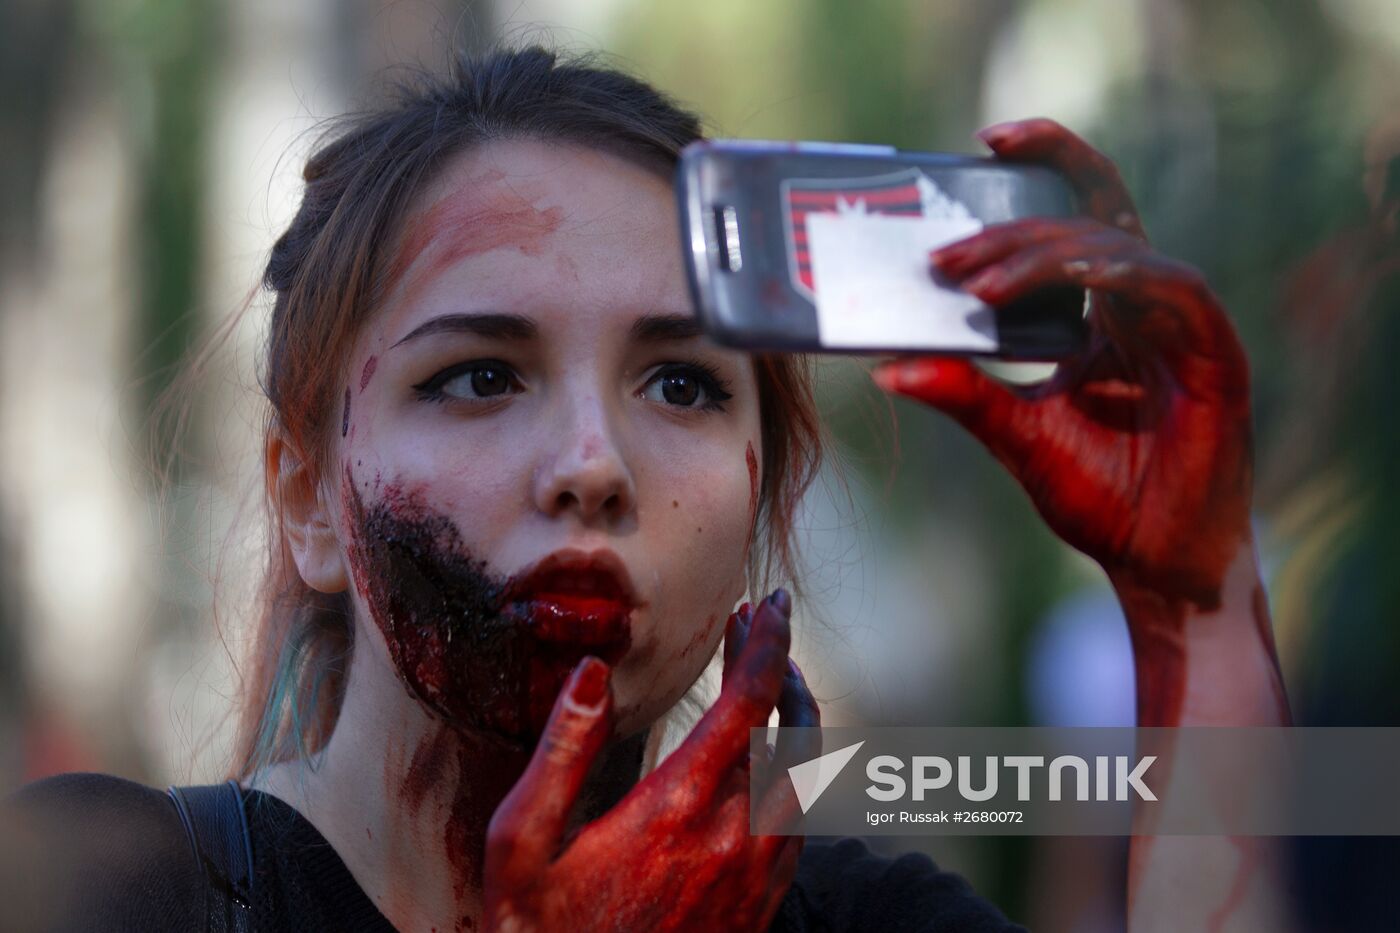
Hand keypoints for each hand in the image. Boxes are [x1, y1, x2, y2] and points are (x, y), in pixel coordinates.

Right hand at [484, 590, 819, 931]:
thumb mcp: (520, 846)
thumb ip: (562, 751)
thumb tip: (594, 671)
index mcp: (676, 809)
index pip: (745, 701)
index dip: (763, 644)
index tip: (767, 605)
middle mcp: (733, 836)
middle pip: (789, 728)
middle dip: (780, 665)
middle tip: (763, 625)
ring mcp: (756, 875)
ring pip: (807, 772)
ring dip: (797, 715)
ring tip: (773, 679)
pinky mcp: (762, 905)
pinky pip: (802, 819)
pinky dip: (798, 768)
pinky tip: (771, 759)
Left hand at [872, 118, 1252, 610]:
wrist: (1156, 559)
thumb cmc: (1099, 496)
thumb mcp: (1015, 435)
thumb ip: (963, 393)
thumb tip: (886, 367)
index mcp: (1099, 312)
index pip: (1074, 214)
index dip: (1045, 161)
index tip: (983, 142)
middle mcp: (1140, 303)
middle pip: (1085, 219)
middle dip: (1010, 230)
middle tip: (944, 254)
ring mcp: (1179, 321)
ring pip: (1116, 248)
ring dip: (1045, 255)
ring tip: (977, 285)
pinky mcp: (1213, 348)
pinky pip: (1171, 288)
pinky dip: (1118, 276)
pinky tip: (1073, 279)